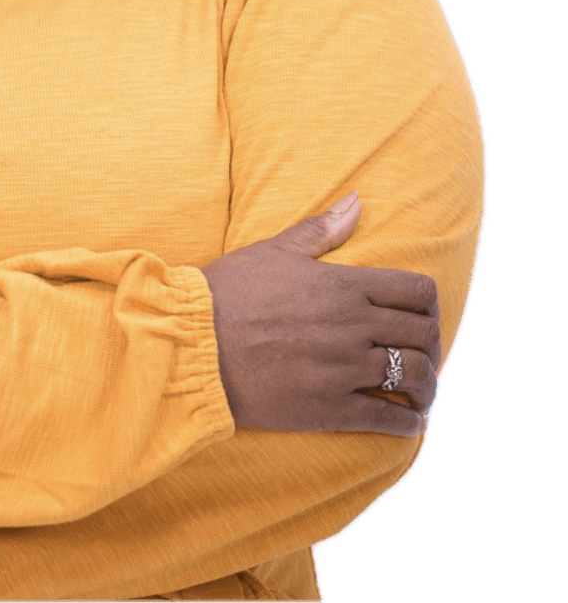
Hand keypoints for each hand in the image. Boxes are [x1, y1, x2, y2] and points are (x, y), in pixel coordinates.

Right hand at [201, 192, 440, 436]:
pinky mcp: (330, 409)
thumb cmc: (229, 293)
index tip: (422, 318)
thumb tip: (357, 201)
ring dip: (427, 388)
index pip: (418, 292)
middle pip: (425, 336)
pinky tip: (408, 423)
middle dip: (431, 347)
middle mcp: (353, 326)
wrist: (192, 344)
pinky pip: (388, 418)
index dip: (429, 307)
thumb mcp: (274, 250)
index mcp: (344, 285)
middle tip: (421, 356)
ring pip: (415, 377)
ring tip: (420, 394)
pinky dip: (407, 423)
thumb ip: (322, 229)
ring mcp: (344, 369)